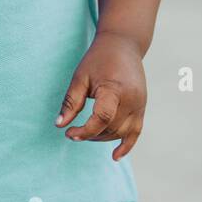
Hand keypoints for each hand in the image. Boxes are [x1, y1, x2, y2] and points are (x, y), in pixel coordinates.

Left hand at [55, 32, 146, 160]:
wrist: (123, 46)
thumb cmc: (98, 60)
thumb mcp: (79, 78)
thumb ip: (71, 102)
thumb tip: (60, 125)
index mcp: (116, 90)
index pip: (102, 118)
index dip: (85, 130)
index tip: (68, 133)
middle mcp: (133, 99)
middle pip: (112, 128)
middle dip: (90, 134)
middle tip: (72, 132)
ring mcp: (140, 104)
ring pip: (122, 132)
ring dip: (103, 138)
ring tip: (85, 132)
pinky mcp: (142, 107)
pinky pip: (137, 131)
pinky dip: (127, 144)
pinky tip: (115, 156)